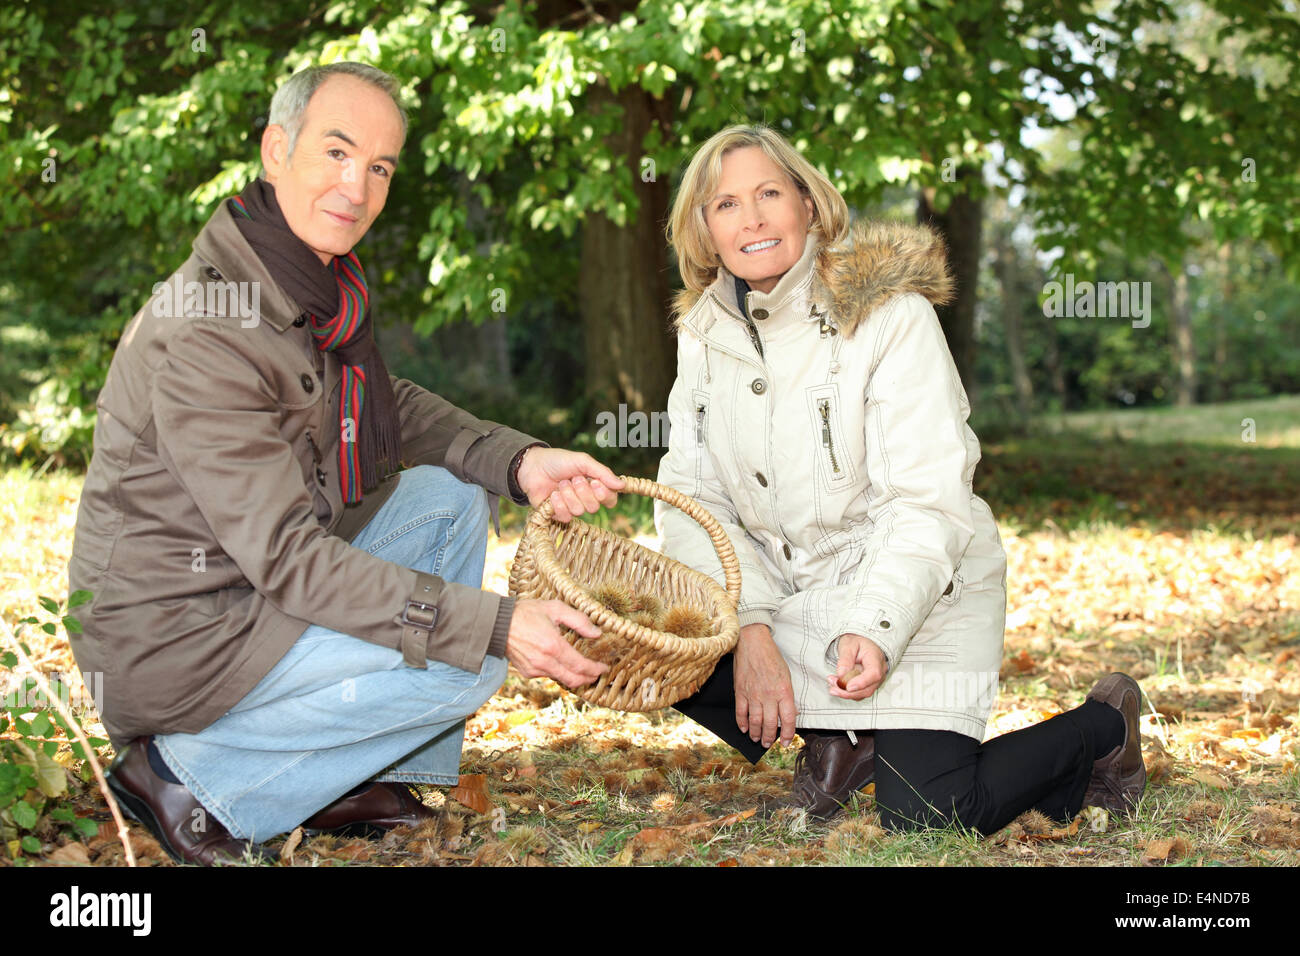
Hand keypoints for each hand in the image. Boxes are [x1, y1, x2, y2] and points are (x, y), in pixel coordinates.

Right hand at [506, 599, 609, 688]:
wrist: (497, 623)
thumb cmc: (526, 612)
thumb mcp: (555, 608)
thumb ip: (579, 620)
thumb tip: (597, 633)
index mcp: (553, 646)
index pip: (580, 666)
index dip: (595, 670)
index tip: (604, 668)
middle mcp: (544, 661)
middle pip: (573, 679)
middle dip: (588, 678)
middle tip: (597, 673)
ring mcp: (534, 669)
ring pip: (561, 679)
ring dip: (574, 676)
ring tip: (582, 668)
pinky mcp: (527, 672)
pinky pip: (548, 675)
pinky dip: (558, 671)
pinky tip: (560, 662)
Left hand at [515, 448, 623, 522]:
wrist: (533, 466)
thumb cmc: (558, 461)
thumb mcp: (582, 461)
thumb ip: (602, 472)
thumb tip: (621, 485)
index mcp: (594, 486)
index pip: (610, 499)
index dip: (604, 494)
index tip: (594, 482)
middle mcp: (585, 499)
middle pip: (594, 507)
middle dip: (582, 491)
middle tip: (573, 479)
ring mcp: (571, 507)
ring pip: (579, 511)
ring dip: (569, 495)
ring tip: (560, 484)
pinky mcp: (557, 514)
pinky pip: (565, 517)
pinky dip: (558, 504)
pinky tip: (552, 495)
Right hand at [733, 623, 796, 747]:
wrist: (753, 643)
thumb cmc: (771, 657)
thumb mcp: (787, 675)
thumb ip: (788, 695)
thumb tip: (790, 712)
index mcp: (784, 691)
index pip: (788, 719)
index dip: (787, 734)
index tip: (785, 742)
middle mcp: (769, 695)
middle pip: (770, 724)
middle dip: (770, 737)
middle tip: (768, 743)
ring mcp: (753, 695)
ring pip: (755, 721)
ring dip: (756, 733)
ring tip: (757, 739)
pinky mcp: (740, 692)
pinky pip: (741, 712)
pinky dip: (742, 723)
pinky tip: (744, 728)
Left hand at [826, 633, 888, 700]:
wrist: (860, 643)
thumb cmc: (856, 642)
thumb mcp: (848, 645)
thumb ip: (845, 659)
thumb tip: (841, 675)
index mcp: (876, 658)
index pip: (873, 674)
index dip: (861, 683)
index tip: (848, 687)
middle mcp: (879, 671)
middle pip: (868, 688)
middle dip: (848, 691)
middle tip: (833, 685)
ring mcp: (875, 680)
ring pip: (862, 693)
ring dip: (845, 692)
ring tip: (832, 682)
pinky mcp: (868, 685)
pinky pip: (858, 693)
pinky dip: (846, 692)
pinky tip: (837, 684)